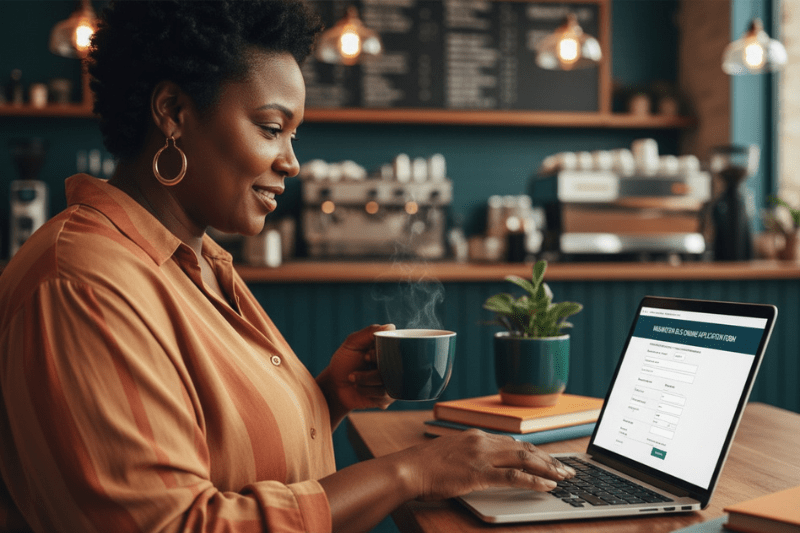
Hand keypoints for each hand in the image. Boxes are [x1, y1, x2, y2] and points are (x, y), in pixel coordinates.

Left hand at [320, 324, 395, 415]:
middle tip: (360, 366)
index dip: (381, 353)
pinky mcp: (388, 397)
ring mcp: (392, 381)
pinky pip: (385, 395)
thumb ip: (369, 333)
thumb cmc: (344, 362)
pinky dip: (368, 391)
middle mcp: (393, 365)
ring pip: (389, 382)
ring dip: (366, 380)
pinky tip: (359, 388)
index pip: (397, 348)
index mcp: (388, 349)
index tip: (366, 355)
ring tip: (353, 378)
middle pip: (395, 366)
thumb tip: (391, 327)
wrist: (334, 386)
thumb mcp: (352, 343)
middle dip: (373, 368)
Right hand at [396, 429, 575, 500]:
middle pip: (524, 448)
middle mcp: (482, 441)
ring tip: (563, 477)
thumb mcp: (450, 454)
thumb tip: (484, 467)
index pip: (514, 442)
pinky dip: (533, 480)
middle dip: (548, 459)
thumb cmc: (423, 466)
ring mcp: (481, 456)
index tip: (549, 459)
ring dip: (547, 468)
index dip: (535, 452)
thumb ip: (470, 456)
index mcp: (476, 436)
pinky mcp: (479, 473)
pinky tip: (547, 486)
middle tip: (566, 469)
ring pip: (524, 458)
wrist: (407, 469)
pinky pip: (513, 476)